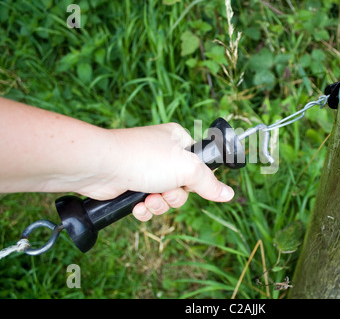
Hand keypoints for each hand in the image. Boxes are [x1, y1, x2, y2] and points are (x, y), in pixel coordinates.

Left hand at [76, 123, 234, 220]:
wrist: (99, 165)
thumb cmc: (143, 158)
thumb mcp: (186, 168)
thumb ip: (209, 183)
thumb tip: (229, 194)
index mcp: (177, 140)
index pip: (199, 163)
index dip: (197, 178)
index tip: (189, 182)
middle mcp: (162, 153)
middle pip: (184, 185)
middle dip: (175, 195)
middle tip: (165, 191)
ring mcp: (146, 170)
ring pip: (166, 197)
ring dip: (160, 204)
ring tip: (149, 200)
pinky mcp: (132, 185)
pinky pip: (148, 203)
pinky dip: (145, 209)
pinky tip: (138, 207)